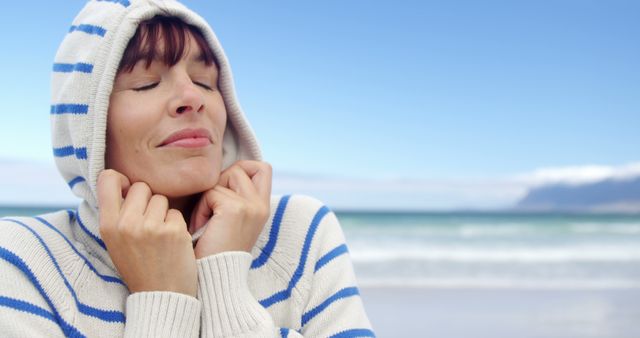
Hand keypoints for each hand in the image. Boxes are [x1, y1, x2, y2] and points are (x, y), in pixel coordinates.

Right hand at [97, 169, 196, 296]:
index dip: (121, 180)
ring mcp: (150, 227)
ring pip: (162, 198)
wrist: (161, 295)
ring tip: (160, 236)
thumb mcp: (115, 242)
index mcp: (107, 225)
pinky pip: (177, 213)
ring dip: (164, 213)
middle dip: (148, 200)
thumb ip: (117, 214)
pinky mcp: (173, 231)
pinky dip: (177, 225)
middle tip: (149, 224)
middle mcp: (126, 224)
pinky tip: (172, 243)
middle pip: (142, 187)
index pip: (107, 178)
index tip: (128, 190)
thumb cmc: (139, 266)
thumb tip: (122, 181)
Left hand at [190, 160, 271, 258]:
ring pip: (222, 178)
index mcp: (262, 208)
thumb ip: (234, 197)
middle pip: (240, 167)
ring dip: (207, 197)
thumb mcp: (232, 221)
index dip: (242, 169)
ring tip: (206, 221)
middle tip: (212, 207)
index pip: (262, 168)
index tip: (225, 190)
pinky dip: (200, 210)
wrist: (214, 277)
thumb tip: (217, 173)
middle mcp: (261, 205)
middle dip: (220, 181)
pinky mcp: (235, 209)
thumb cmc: (215, 250)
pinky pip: (210, 193)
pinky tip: (202, 229)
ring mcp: (250, 206)